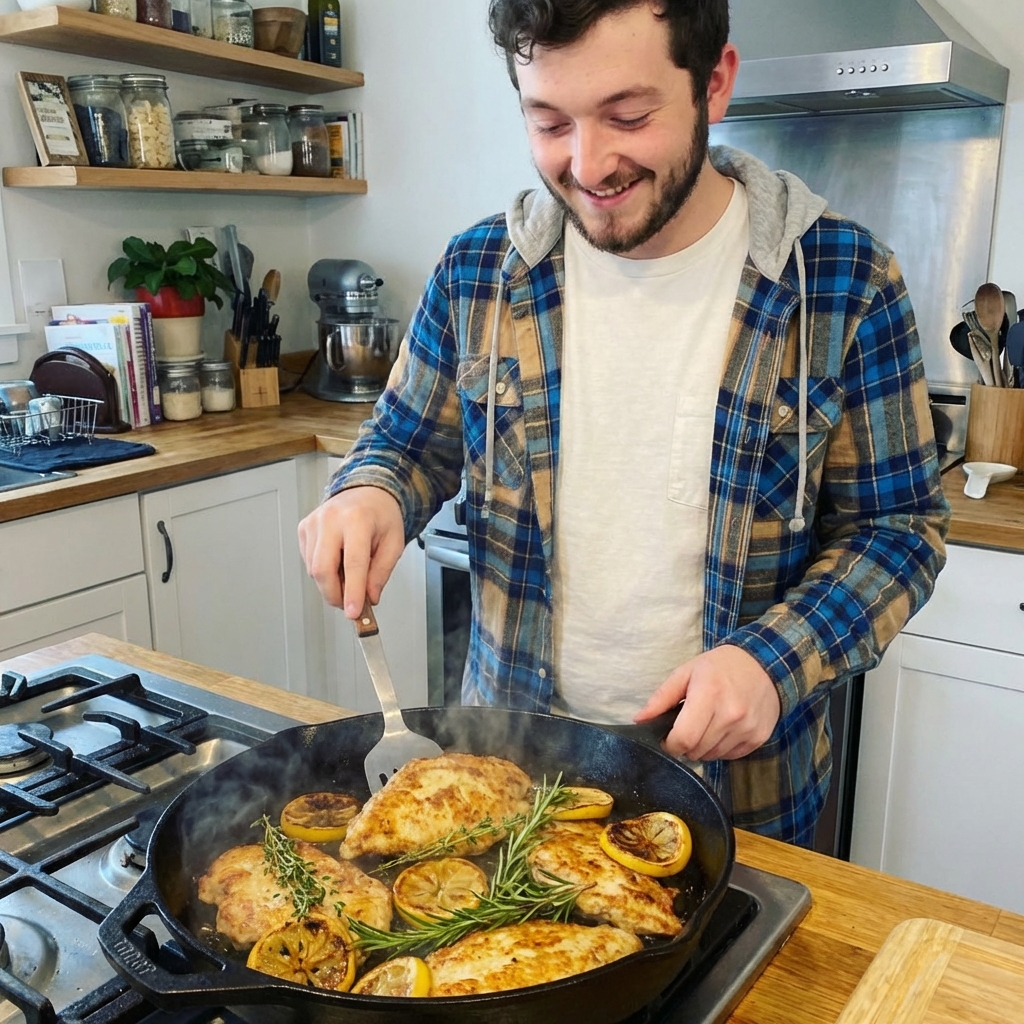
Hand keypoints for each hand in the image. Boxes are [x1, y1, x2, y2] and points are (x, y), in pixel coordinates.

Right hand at [297, 486, 404, 617]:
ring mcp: (314, 522)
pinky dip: (323, 571)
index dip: (352, 592)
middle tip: (349, 604)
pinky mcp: (304, 528)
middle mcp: (331, 519)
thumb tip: (369, 597)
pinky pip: (308, 561)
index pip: (353, 563)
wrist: (366, 492)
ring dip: (330, 584)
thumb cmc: (381, 515)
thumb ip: (381, 572)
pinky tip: (337, 561)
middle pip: (323, 569)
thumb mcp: (393, 543)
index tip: (353, 611)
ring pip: (314, 569)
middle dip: (335, 595)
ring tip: (349, 575)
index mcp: (357, 519)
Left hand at [634, 646, 780, 760]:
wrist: (764, 665)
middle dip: (685, 745)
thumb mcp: (686, 673)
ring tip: (707, 725)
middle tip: (687, 727)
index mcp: (709, 695)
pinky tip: (723, 729)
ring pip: (712, 756)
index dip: (669, 744)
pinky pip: (730, 756)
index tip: (667, 738)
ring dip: (703, 747)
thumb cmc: (720, 667)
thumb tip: (639, 720)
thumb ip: (661, 698)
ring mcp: (747, 728)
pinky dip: (721, 748)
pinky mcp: (759, 738)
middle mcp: (731, 715)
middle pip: (696, 751)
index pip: (684, 738)